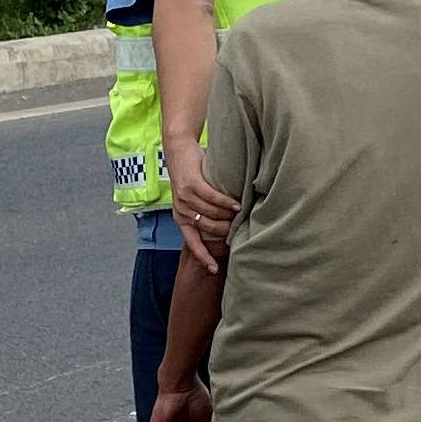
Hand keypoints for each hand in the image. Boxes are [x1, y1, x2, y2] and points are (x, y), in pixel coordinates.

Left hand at [168, 155, 240, 270]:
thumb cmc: (191, 175)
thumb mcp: (191, 198)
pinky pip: (213, 199)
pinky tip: (238, 204)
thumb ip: (202, 212)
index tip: (214, 270)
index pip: (192, 244)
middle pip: (208, 229)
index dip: (203, 257)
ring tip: (241, 214)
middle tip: (239, 227)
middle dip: (225, 230)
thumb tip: (224, 226)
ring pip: (212, 214)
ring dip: (229, 216)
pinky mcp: (192, 185)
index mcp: (180, 219)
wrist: (178, 151)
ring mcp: (185, 199)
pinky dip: (227, 203)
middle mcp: (181, 211)